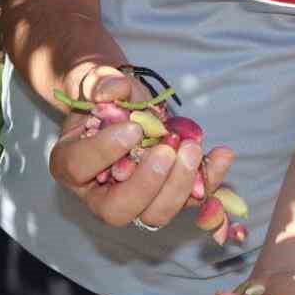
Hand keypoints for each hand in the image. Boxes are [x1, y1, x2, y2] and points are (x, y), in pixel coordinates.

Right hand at [48, 64, 234, 228]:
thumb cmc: (103, 93)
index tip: (133, 128)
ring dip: (179, 185)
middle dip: (147, 183)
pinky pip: (189, 200)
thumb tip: (112, 91)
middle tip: (168, 149)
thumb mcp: (96, 79)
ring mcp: (135, 201)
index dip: (104, 152)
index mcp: (71, 163)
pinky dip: (210, 180)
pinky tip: (223, 154)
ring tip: (192, 148)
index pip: (79, 168)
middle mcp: (98, 193)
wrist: (123, 102)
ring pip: (154, 215)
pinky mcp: (166, 196)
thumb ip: (100, 81)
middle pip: (118, 210)